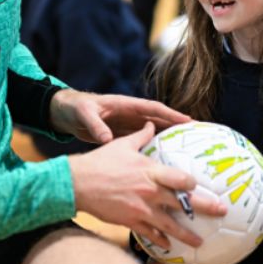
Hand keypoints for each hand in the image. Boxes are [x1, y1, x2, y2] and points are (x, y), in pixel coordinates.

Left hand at [49, 88, 190, 143]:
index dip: (171, 114)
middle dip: (177, 126)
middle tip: (198, 135)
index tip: (188, 120)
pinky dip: (153, 146)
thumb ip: (97, 125)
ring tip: (187, 148)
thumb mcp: (84, 115)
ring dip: (168, 137)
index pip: (153, 108)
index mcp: (125, 104)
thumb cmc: (75, 108)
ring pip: (153, 130)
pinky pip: (142, 140)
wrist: (64, 112)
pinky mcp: (121, 134)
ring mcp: (127, 124)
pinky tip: (162, 159)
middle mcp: (130, 114)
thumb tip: (107, 139)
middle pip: (159, 119)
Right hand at [68, 122, 227, 249]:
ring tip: (200, 243)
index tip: (201, 184)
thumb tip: (151, 124)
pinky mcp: (131, 221)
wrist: (77, 183)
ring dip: (187, 235)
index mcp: (150, 171)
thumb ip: (141, 136)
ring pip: (170, 225)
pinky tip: (169, 246)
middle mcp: (150, 191)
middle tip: (222, 212)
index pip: (180, 178)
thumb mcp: (122, 145)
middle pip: (184, 202)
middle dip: (206, 208)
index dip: (193, 183)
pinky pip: (150, 234)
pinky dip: (161, 241)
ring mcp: (141, 209)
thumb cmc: (100, 161)